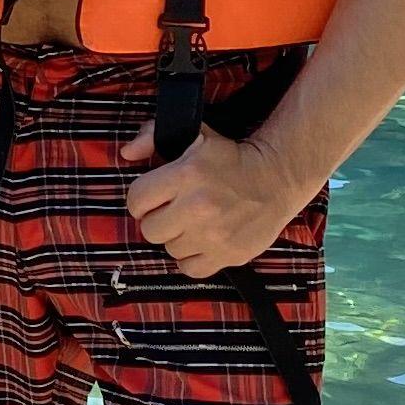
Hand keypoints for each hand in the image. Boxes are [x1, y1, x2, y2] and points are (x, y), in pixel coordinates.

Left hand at [116, 121, 301, 277]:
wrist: (276, 178)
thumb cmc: (230, 158)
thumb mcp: (194, 135)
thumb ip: (153, 136)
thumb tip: (128, 154)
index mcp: (185, 175)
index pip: (136, 200)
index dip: (141, 200)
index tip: (153, 199)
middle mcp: (197, 207)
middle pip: (150, 230)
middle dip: (158, 220)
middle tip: (174, 212)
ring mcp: (213, 235)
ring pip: (170, 249)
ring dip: (178, 238)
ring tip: (194, 224)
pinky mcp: (229, 254)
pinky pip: (191, 269)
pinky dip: (193, 259)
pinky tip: (202, 242)